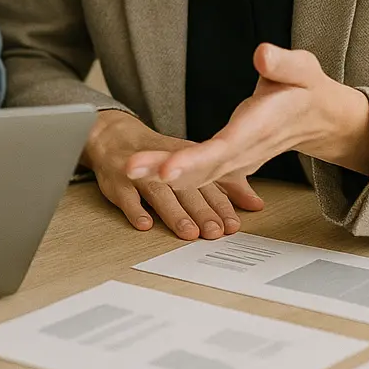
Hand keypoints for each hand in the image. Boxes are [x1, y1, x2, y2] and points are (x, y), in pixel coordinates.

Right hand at [83, 109, 264, 239]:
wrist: (114, 136)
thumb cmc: (158, 154)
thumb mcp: (194, 163)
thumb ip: (226, 184)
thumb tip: (255, 204)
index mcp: (186, 160)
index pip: (207, 184)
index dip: (220, 205)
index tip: (232, 225)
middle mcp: (164, 167)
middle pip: (185, 190)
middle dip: (201, 211)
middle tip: (214, 232)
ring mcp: (139, 174)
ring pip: (159, 194)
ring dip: (174, 213)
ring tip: (187, 231)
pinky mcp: (115, 181)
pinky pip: (125, 197)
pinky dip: (134, 210)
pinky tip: (144, 223)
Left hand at [127, 44, 368, 190]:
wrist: (319, 117)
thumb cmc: (306, 89)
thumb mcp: (302, 69)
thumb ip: (283, 64)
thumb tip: (262, 55)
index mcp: (260, 128)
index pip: (225, 148)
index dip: (196, 159)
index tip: (168, 168)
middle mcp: (246, 149)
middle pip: (203, 165)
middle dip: (166, 169)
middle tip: (130, 168)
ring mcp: (237, 159)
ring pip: (198, 172)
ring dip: (162, 172)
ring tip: (129, 168)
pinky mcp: (229, 159)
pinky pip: (200, 171)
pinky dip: (174, 174)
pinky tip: (145, 172)